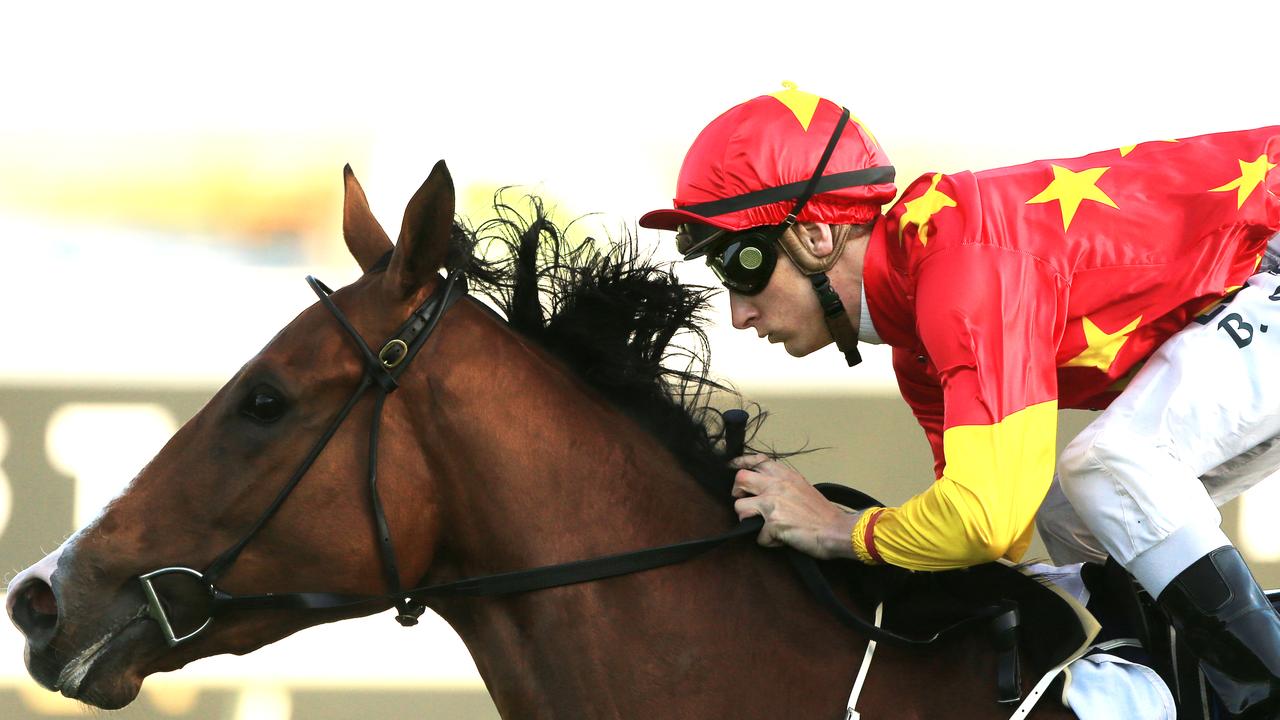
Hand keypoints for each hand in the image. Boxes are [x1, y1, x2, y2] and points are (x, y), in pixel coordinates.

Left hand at [730, 454, 861, 559]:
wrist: (837, 530)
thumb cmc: (823, 514)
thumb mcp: (802, 488)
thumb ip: (783, 484)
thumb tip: (764, 489)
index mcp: (785, 475)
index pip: (756, 460)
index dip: (740, 463)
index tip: (732, 467)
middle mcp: (776, 485)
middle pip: (740, 479)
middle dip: (737, 493)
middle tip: (745, 503)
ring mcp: (773, 503)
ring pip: (739, 507)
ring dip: (748, 520)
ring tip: (763, 526)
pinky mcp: (773, 523)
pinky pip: (757, 536)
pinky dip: (768, 541)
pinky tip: (781, 539)